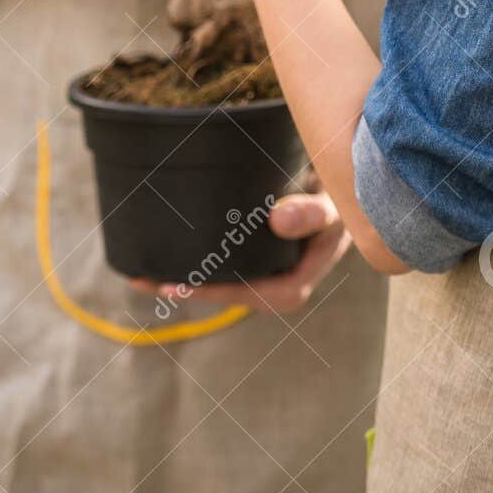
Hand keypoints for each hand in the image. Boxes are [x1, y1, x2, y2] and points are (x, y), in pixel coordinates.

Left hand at [127, 192, 350, 314]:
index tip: (174, 284)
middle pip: (220, 292)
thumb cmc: (344, 205)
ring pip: (217, 280)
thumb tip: (277, 221)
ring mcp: (264, 276)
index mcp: (291, 288)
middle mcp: (274, 289)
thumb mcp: (334, 209)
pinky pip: (222, 265)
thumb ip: (312, 214)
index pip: (242, 294)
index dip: (207, 291)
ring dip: (181, 275)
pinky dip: (195, 260)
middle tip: (140, 277)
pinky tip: (165, 253)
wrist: (353, 198)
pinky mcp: (257, 262)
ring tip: (139, 270)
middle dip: (182, 286)